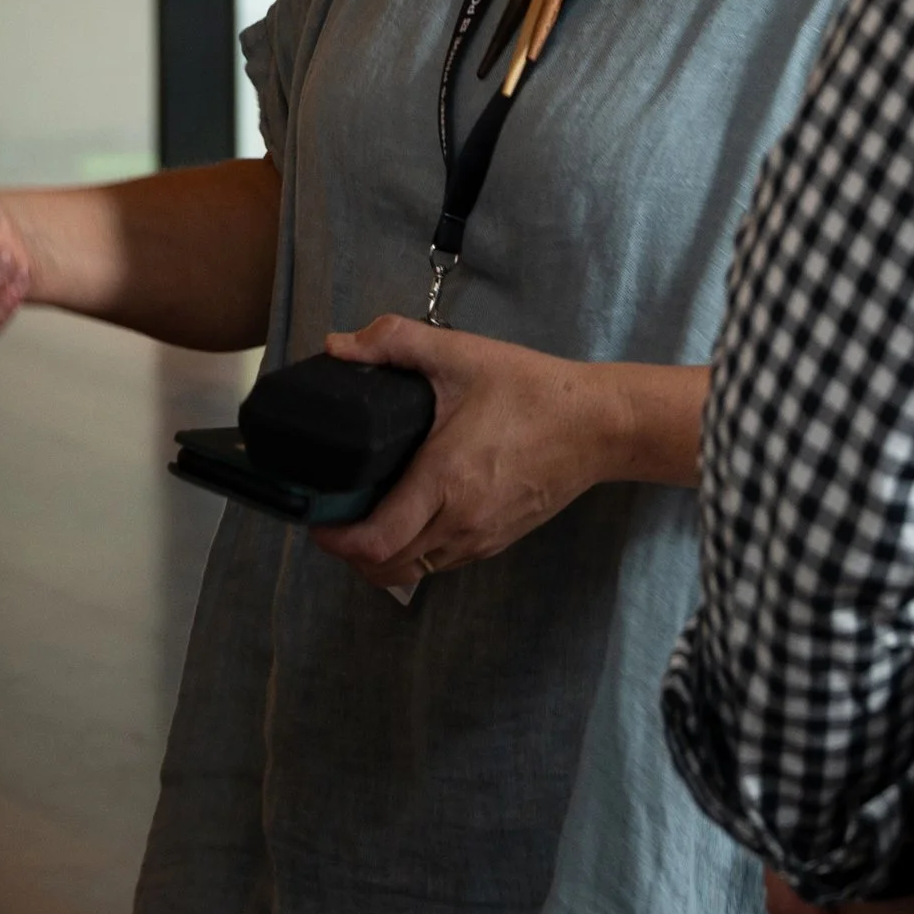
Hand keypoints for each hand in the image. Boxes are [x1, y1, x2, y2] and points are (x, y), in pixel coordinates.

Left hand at [309, 315, 617, 590]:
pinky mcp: (497, 542)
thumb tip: (337, 346)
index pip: (376, 543)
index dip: (336, 540)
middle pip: (387, 568)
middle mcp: (461, 522)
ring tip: (364, 518)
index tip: (317, 516)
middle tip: (332, 516)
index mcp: (446, 482)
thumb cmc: (530, 390)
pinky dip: (414, 553)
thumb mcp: (461, 353)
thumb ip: (394, 341)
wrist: (597, 424)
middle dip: (349, 552)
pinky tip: (408, 517)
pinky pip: (441, 563)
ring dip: (381, 557)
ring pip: (414, 572)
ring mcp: (481, 538)